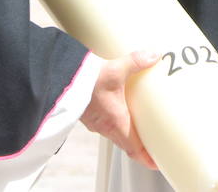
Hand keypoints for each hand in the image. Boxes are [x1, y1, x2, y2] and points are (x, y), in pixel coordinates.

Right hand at [81, 51, 159, 169]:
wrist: (60, 78)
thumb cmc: (86, 80)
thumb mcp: (115, 69)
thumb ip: (136, 61)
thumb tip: (154, 55)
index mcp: (116, 122)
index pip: (134, 149)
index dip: (147, 158)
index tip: (157, 162)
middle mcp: (105, 126)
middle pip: (126, 143)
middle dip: (140, 147)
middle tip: (152, 146)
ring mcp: (95, 122)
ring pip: (115, 133)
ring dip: (127, 133)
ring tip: (138, 127)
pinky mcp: (87, 114)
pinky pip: (105, 124)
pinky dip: (115, 122)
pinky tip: (118, 109)